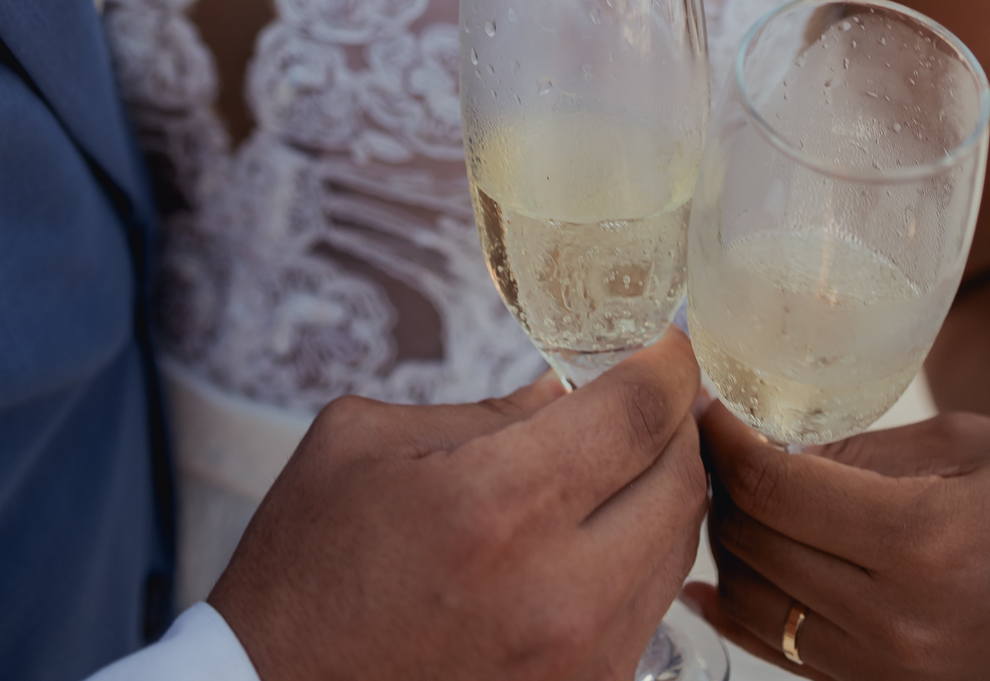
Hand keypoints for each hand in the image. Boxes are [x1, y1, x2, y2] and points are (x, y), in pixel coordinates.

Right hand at [212, 327, 706, 680]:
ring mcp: (580, 665)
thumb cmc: (307, 571)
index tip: (663, 341)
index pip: (639, 412)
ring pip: (676, 551)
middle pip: (682, 481)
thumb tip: (571, 391)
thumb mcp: (368, 445)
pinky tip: (596, 534)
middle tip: (649, 392)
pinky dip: (637, 560)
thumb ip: (484, 412)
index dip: (667, 361)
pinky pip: (646, 614)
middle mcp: (559, 594)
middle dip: (675, 422)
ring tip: (623, 458)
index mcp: (499, 506)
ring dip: (661, 492)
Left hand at [686, 404, 989, 678]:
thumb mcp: (977, 447)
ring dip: (728, 545)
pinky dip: (752, 613)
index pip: (772, 487)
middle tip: (700, 433)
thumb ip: (868, 447)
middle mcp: (898, 623)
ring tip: (717, 490)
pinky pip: (796, 658)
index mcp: (920, 542)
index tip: (700, 398)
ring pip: (762, 608)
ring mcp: (897, 675)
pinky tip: (720, 579)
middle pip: (755, 546)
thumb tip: (776, 444)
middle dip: (716, 483)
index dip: (722, 437)